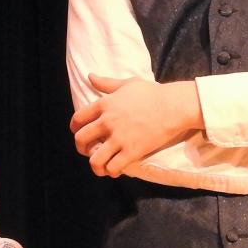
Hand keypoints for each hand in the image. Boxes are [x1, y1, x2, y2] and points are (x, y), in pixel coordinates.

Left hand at [70, 75, 202, 176]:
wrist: (173, 106)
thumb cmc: (152, 93)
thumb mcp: (127, 84)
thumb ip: (106, 83)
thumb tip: (90, 76)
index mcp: (104, 104)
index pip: (77, 118)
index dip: (74, 128)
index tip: (77, 132)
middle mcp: (107, 122)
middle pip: (81, 139)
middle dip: (81, 148)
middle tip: (87, 151)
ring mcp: (119, 138)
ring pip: (94, 159)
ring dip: (94, 165)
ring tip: (100, 166)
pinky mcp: (131, 151)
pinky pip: (113, 167)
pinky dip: (111, 171)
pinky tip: (115, 170)